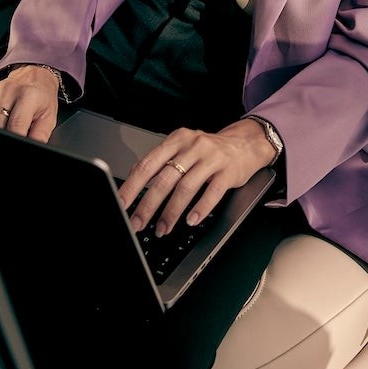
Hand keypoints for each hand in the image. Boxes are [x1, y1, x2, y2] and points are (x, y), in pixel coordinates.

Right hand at [0, 64, 60, 142]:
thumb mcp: (49, 115)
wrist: (33, 75)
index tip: (14, 148)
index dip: (14, 139)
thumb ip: (40, 134)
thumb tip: (33, 147)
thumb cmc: (41, 97)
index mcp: (27, 96)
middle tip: (2, 145)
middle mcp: (7, 92)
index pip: (16, 124)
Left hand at [117, 120, 277, 235]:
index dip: (132, 186)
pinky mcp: (228, 171)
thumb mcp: (183, 148)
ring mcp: (211, 158)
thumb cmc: (209, 150)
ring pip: (186, 187)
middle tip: (138, 223)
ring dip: (172, 212)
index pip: (148, 164)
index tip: (122, 204)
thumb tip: (135, 180)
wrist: (245, 144)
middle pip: (165, 179)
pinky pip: (212, 192)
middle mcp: (192, 147)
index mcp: (176, 140)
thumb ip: (161, 162)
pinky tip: (191, 220)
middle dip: (148, 205)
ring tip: (163, 228)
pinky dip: (200, 208)